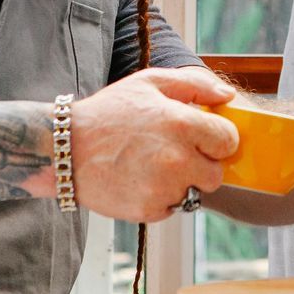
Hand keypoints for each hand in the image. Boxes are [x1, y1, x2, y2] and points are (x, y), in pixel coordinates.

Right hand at [68, 67, 239, 222]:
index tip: (202, 138)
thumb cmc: (108, 112)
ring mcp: (164, 187)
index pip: (228, 141)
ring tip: (150, 165)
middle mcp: (178, 159)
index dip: (217, 139)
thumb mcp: (149, 83)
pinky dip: (159, 198)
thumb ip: (195, 84)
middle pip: (215, 175)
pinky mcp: (149, 210)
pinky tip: (137, 179)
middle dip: (201, 165)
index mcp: (183, 124)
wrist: (64, 149)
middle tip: (175, 154)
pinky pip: (170, 207)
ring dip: (179, 183)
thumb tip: (228, 96)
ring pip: (193, 193)